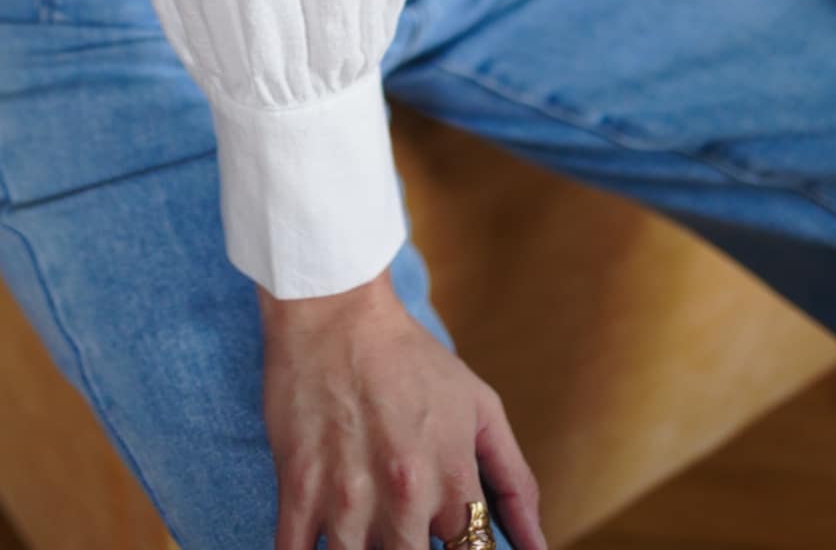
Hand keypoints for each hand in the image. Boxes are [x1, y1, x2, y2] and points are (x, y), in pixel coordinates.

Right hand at [257, 267, 547, 549]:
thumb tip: (538, 549)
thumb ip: (514, 482)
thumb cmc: (409, 357)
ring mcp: (347, 496)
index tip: (446, 542)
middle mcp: (405, 495)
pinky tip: (325, 541)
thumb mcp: (478, 407)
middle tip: (404, 528)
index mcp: (452, 478)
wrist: (336, 309)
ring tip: (368, 528)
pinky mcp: (297, 488)